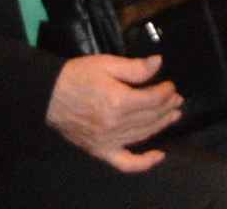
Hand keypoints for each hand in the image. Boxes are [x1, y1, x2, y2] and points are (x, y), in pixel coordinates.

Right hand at [47, 53, 179, 172]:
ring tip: (172, 116)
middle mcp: (116, 125)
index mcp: (118, 101)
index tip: (170, 85)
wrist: (49, 95)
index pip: (152, 99)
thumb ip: (134, 67)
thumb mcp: (106, 64)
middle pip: (151, 118)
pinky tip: (159, 156)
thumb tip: (158, 63)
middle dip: (167, 107)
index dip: (165, 92)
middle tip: (177, 99)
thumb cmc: (77, 76)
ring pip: (143, 135)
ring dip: (161, 125)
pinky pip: (126, 163)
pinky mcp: (101, 151)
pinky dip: (144, 163)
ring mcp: (108, 141)